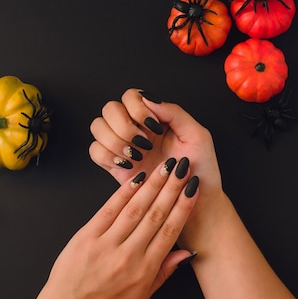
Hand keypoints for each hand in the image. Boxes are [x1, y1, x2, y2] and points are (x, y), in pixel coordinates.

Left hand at [2, 158, 198, 298]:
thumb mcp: (143, 296)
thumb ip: (165, 271)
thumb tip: (187, 252)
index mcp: (145, 269)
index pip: (170, 231)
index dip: (183, 207)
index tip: (193, 187)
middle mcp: (128, 254)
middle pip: (155, 214)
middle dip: (172, 188)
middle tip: (182, 168)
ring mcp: (106, 243)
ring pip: (135, 208)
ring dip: (153, 185)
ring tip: (165, 167)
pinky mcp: (87, 235)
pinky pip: (109, 209)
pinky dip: (124, 192)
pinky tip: (137, 178)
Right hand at [89, 88, 226, 249]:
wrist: (196, 202)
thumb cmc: (202, 170)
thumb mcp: (197, 135)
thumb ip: (175, 112)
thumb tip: (148, 99)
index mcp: (156, 118)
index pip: (131, 96)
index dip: (137, 108)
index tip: (155, 127)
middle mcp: (137, 128)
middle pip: (110, 108)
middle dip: (124, 125)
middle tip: (145, 143)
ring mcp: (124, 146)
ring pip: (98, 127)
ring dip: (115, 139)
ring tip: (137, 155)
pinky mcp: (115, 166)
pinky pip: (95, 151)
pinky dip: (107, 155)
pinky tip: (128, 165)